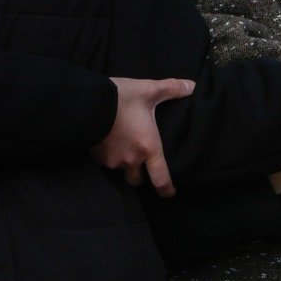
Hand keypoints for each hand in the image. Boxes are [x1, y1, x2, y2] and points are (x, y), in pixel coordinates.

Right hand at [90, 76, 194, 196]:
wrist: (87, 103)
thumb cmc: (122, 98)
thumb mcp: (150, 90)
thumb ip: (173, 88)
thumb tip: (192, 86)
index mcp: (149, 147)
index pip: (160, 177)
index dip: (166, 189)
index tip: (170, 194)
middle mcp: (131, 159)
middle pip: (137, 179)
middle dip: (140, 176)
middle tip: (143, 165)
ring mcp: (112, 161)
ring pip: (120, 170)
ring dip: (124, 164)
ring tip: (125, 148)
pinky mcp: (96, 158)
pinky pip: (106, 163)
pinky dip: (110, 156)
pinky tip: (110, 143)